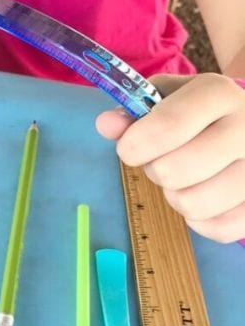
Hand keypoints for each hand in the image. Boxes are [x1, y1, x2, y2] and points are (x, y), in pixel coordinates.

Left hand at [96, 73, 244, 242]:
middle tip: (164, 160)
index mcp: (218, 95)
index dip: (135, 145)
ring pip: (192, 204)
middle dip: (155, 170)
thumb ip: (132, 112)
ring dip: (176, 197)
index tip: (128, 149)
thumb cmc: (196, 113)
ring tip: (186, 179)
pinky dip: (201, 220)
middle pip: (172, 172)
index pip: (168, 125)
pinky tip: (205, 196)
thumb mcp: (166, 99)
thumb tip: (106, 124)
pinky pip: (219, 230)